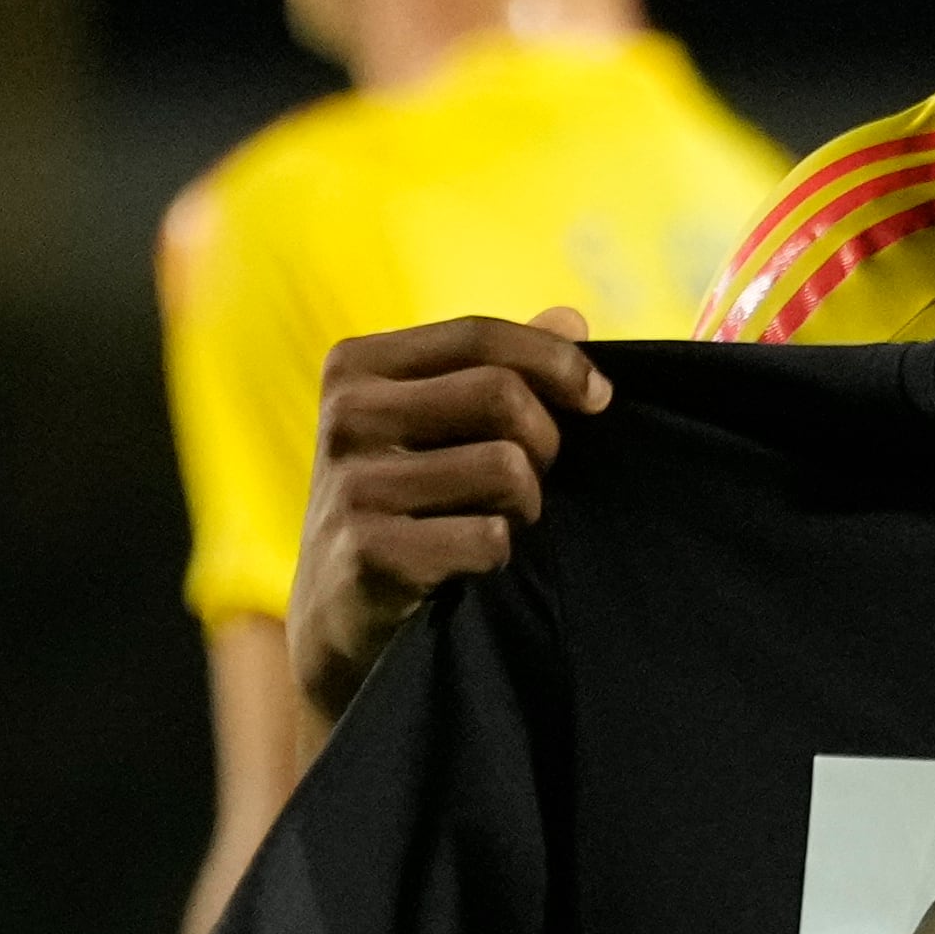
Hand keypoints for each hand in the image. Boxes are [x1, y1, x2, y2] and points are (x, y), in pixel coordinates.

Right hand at [292, 307, 610, 718]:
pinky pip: (488, 538)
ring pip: (506, 468)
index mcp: (356, 366)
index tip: (598, 396)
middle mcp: (346, 415)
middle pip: (500, 394)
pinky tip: (468, 562)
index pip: (477, 334)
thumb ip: (496, 367)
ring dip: (526, 504)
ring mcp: (353, 485)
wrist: (336, 614)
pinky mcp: (370, 552)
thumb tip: (571, 319)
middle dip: (545, 440)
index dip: (554, 360)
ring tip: (498, 520)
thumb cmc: (401, 503)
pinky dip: (498, 553)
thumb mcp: (430, 423)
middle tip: (536, 478)